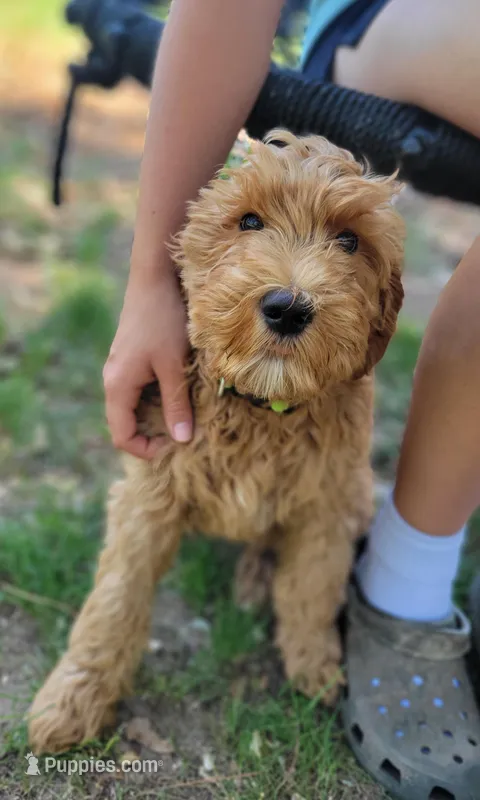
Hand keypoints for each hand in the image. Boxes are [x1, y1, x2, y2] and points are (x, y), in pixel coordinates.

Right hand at [103, 271, 192, 457]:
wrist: (154, 278)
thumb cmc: (164, 320)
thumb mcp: (174, 365)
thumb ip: (176, 403)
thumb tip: (182, 440)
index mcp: (117, 387)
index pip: (122, 436)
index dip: (146, 450)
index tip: (175, 447)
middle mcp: (113, 380)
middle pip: (125, 424)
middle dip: (152, 435)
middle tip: (183, 434)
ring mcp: (121, 369)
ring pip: (133, 407)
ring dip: (156, 416)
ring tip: (185, 415)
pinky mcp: (131, 359)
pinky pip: (139, 390)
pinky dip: (156, 399)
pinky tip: (180, 392)